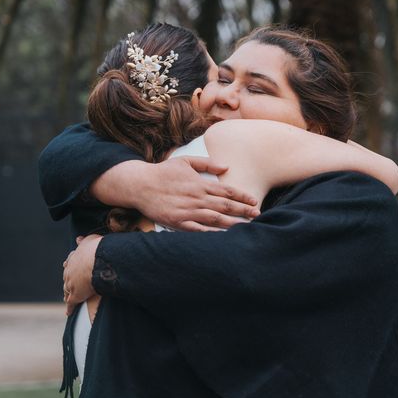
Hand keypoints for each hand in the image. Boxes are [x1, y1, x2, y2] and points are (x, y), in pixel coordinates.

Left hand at [63, 235, 101, 315]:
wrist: (96, 261)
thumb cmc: (96, 249)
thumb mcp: (91, 240)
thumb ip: (85, 240)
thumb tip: (78, 238)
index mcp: (74, 259)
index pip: (70, 263)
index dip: (69, 265)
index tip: (67, 266)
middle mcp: (69, 271)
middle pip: (66, 277)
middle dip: (67, 280)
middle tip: (67, 284)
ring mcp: (71, 284)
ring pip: (67, 290)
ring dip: (67, 294)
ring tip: (67, 298)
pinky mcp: (75, 295)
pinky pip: (71, 303)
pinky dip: (69, 308)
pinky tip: (68, 313)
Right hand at [91, 157, 259, 230]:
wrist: (140, 185)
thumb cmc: (163, 172)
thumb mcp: (185, 161)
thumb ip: (207, 163)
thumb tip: (226, 166)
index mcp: (199, 183)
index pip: (226, 191)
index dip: (242, 196)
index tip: (254, 201)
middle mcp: (196, 198)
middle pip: (225, 206)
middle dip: (243, 211)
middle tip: (258, 215)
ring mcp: (187, 211)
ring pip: (215, 218)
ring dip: (233, 223)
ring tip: (247, 227)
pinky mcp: (178, 222)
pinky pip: (199, 230)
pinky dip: (212, 233)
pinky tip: (223, 237)